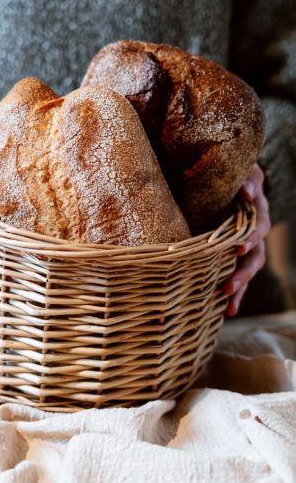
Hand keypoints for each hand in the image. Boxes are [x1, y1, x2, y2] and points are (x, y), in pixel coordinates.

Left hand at [224, 164, 270, 315]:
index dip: (250, 238)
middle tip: (227, 287)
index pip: (257, 228)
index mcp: (255, 214)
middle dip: (242, 274)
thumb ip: (249, 178)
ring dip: (239, 289)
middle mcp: (254, 235)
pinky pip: (236, 275)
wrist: (230, 184)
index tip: (238, 248)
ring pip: (247, 272)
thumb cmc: (235, 176)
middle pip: (255, 258)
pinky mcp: (233, 256)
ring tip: (228, 308)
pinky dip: (233, 293)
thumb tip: (248, 192)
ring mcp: (246, 248)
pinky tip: (224, 311)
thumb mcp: (245, 170)